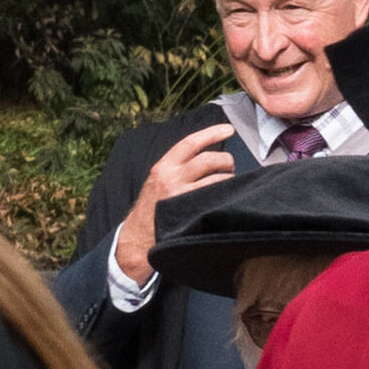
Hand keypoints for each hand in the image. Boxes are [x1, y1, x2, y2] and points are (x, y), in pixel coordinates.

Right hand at [116, 117, 242, 283]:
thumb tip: (209, 155)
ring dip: (229, 180)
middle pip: (209, 160)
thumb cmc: (153, 209)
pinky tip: (229, 199)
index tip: (228, 129)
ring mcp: (182, 197)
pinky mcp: (192, 214)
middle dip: (226, 161)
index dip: (211, 133)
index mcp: (163, 167)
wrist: (138, 239)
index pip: (190, 143)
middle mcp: (171, 179)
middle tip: (230, 166)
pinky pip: (217, 199)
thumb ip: (178, 167)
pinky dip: (226, 196)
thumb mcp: (158, 181)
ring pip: (218, 180)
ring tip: (229, 185)